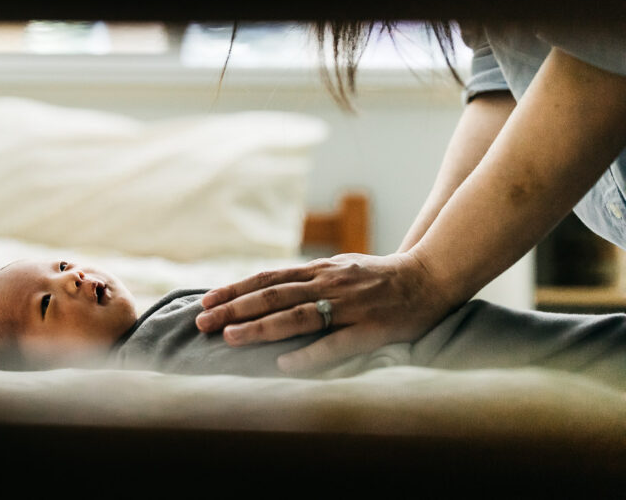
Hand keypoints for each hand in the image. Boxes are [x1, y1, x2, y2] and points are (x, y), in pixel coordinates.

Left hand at [194, 252, 456, 373]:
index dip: (234, 290)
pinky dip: (309, 354)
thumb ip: (307, 278)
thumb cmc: (379, 277)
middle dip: (234, 309)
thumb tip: (267, 288)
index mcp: (319, 270)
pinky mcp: (370, 329)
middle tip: (202, 323)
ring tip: (230, 338)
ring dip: (260, 327)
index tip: (205, 302)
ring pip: (297, 315)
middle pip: (272, 295)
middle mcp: (328, 284)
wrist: (430, 276)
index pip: (267, 279)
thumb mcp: (339, 267)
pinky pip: (336, 344)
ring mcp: (348, 306)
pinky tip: (284, 364)